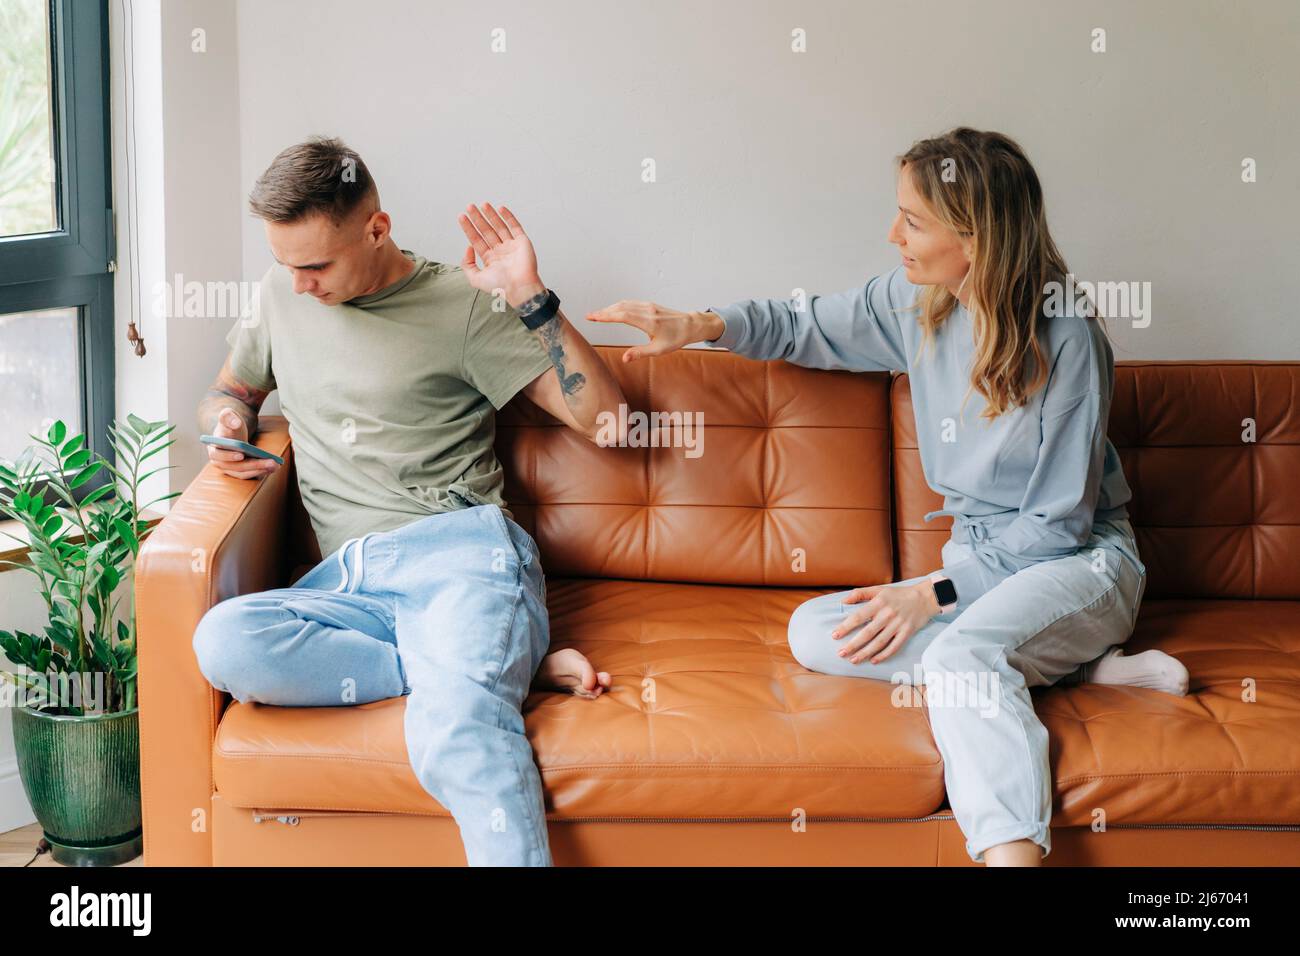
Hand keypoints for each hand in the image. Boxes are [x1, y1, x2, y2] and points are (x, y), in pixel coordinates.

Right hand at [207, 408, 278, 479]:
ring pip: (243, 473)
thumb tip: (235, 423)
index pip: (218, 454)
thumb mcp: (228, 415)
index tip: (241, 455)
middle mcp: (218, 461)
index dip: (228, 456)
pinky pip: (248, 475)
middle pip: (235, 467)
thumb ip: (228, 416)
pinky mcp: (238, 472)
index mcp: (213, 447)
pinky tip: (273, 467)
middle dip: (254, 465)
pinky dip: (261, 472)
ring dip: (260, 470)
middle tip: (271, 462)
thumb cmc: (231, 423)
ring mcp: (228, 468)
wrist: (233, 431)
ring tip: (275, 465)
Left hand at [457, 202, 544, 306]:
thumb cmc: (500, 287)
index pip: (477, 239)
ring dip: (491, 215)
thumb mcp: (475, 279)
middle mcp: (500, 251)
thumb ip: (467, 264)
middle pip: (486, 230)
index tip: (462, 217)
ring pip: (499, 226)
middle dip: (477, 218)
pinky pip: (515, 226)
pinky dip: (508, 217)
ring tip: (482, 205)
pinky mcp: (522, 242)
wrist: (519, 288)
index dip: (469, 228)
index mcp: (490, 259)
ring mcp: (511, 245)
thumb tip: (467, 247)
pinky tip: (500, 209)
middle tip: (470, 207)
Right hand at [585, 301, 723, 362]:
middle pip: (620, 308)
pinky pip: (630, 303)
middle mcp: (647, 311)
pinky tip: (613, 310)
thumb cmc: (676, 338)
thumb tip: (624, 359)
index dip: (605, 316)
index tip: (592, 317)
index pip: (621, 316)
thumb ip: (640, 353)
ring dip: (610, 308)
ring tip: (598, 314)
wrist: (690, 325)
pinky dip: (618, 306)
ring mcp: (648, 306)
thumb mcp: (659, 350)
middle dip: (603, 312)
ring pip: (624, 304)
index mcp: (648, 322)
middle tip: (589, 316)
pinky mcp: (649, 305)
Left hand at [831, 582, 938, 664]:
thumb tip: (843, 601)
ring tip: (853, 660)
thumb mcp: (879, 589)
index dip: (846, 627)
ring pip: (879, 642)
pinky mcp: (907, 632)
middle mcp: (888, 614)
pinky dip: (884, 655)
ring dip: (865, 653)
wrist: (925, 598)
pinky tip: (873, 660)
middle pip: (868, 633)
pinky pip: (894, 646)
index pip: (859, 617)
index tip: (834, 635)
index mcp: (879, 603)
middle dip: (853, 644)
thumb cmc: (898, 594)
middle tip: (841, 653)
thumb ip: (860, 594)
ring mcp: (898, 625)